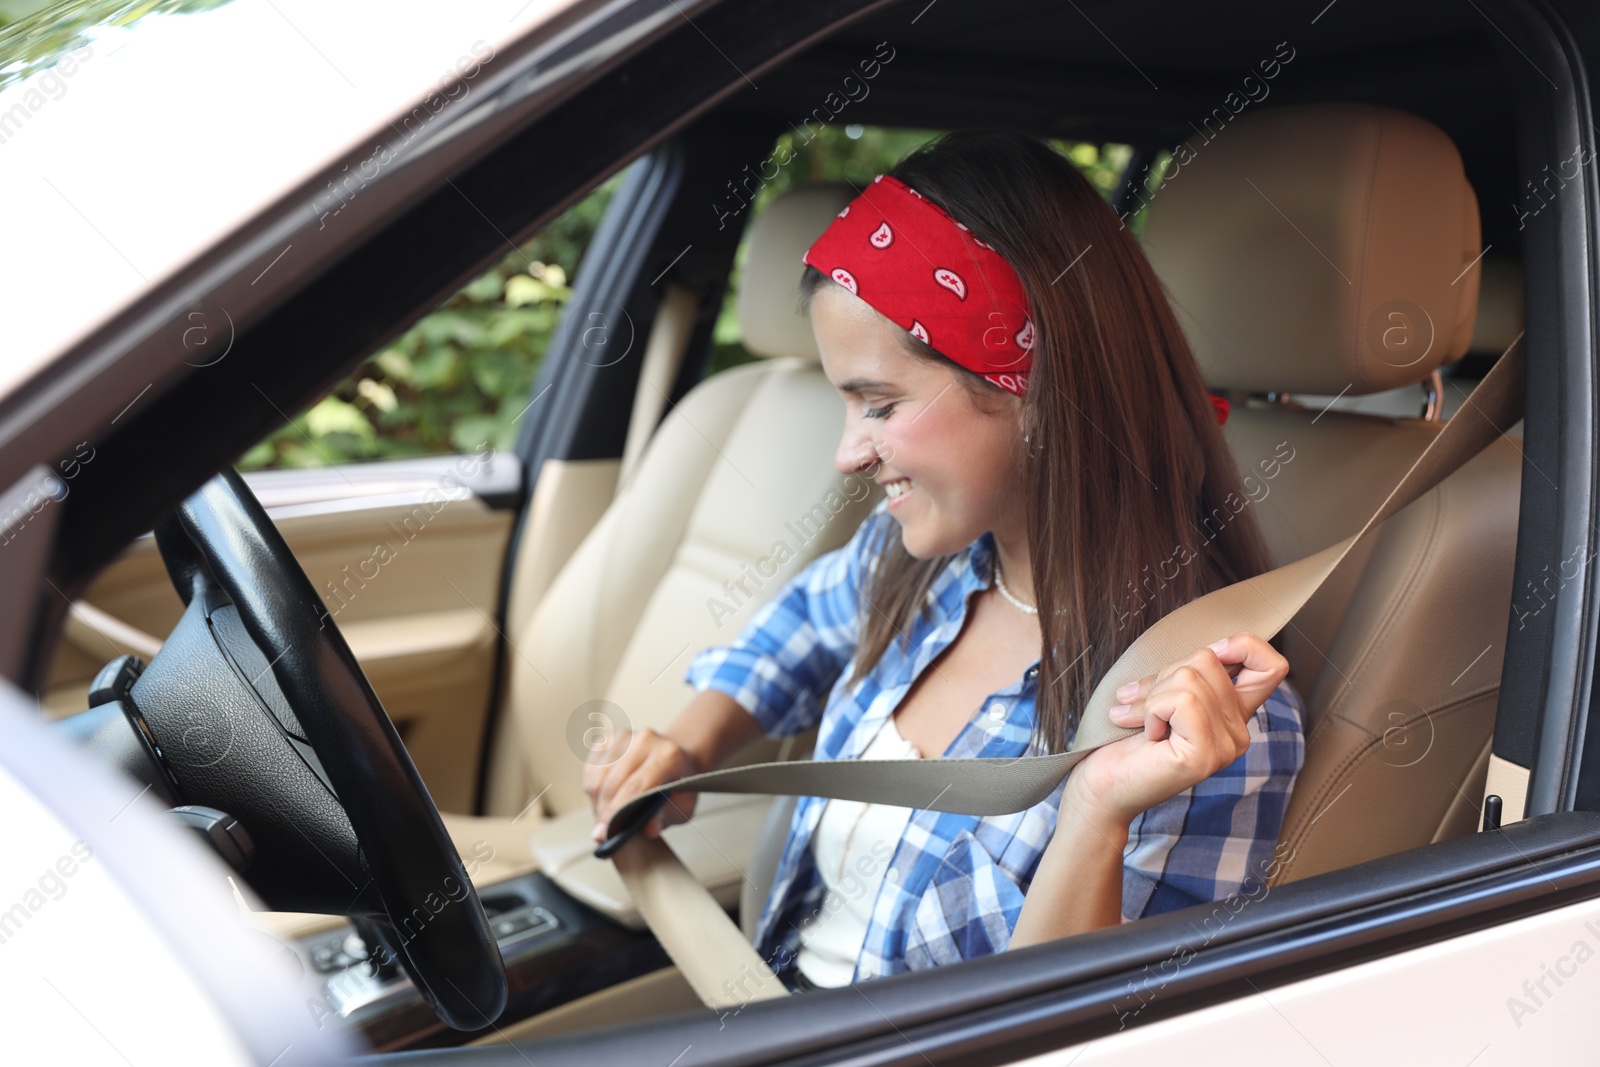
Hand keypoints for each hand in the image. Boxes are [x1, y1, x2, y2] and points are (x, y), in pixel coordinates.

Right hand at [583, 727, 701, 842]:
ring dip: (597, 802)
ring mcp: (625, 737)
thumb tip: (648, 829)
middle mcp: (646, 740)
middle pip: (612, 783)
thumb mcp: (682, 807)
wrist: (677, 759)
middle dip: (603, 812)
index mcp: (669, 755)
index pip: (635, 788)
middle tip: (602, 833)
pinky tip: (607, 797)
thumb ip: (665, 817)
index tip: (602, 836)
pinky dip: (593, 789)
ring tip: (608, 816)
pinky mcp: (609, 739)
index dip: (616, 813)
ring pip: (597, 777)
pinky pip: (590, 770)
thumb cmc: (680, 786)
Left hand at [1063, 632, 1289, 831]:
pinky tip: (1150, 735)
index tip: (1204, 658)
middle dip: (1165, 674)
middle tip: (1146, 706)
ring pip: (1190, 677)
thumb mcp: (1163, 694)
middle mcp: (1238, 732)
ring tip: (1144, 723)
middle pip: (1209, 660)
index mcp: (1232, 715)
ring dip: (1154, 695)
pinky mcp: (1205, 755)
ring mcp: (1225, 746)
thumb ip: (1190, 673)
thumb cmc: (1127, 740)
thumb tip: (1214, 648)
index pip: (1272, 666)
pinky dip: (1153, 710)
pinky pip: (1182, 701)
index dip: (1242, 646)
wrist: (1103, 786)